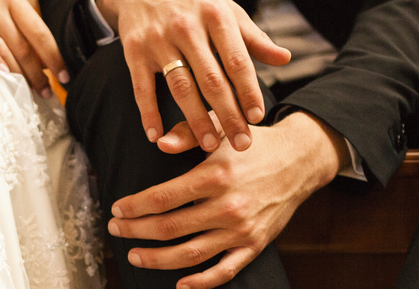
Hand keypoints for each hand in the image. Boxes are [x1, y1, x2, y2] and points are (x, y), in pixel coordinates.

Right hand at [0, 0, 68, 95]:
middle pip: (23, 45)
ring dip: (20, 74)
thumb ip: (20, 22)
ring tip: (32, 93)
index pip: (39, 32)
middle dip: (38, 72)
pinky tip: (3, 74)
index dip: (53, 55)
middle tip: (48, 93)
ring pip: (3, 48)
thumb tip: (46, 53)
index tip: (65, 75)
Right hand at [99, 0, 290, 152]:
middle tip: (241, 143)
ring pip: (181, 87)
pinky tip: (156, 135)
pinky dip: (148, 113)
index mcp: (216, 16)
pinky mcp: (134, 50)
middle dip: (228, 114)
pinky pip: (142, 87)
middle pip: (211, 79)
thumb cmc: (194, 3)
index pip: (237, 60)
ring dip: (196, 119)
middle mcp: (187, 27)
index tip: (257, 117)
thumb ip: (253, 38)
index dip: (248, 91)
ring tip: (209, 144)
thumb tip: (284, 59)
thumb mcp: (226, 11)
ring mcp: (159, 39)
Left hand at [106, 111, 347, 288]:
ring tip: (135, 257)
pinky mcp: (255, 246)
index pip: (162, 198)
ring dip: (157, 260)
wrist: (300, 160)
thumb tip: (158, 143)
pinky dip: (201, 282)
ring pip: (190, 254)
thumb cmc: (253, 143)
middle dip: (136, 231)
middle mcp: (227, 206)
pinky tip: (180, 285)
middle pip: (169, 228)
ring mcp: (241, 230)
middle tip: (116, 230)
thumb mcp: (221, 128)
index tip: (116, 209)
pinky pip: (225, 271)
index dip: (133, 207)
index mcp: (215, 176)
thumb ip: (188, 133)